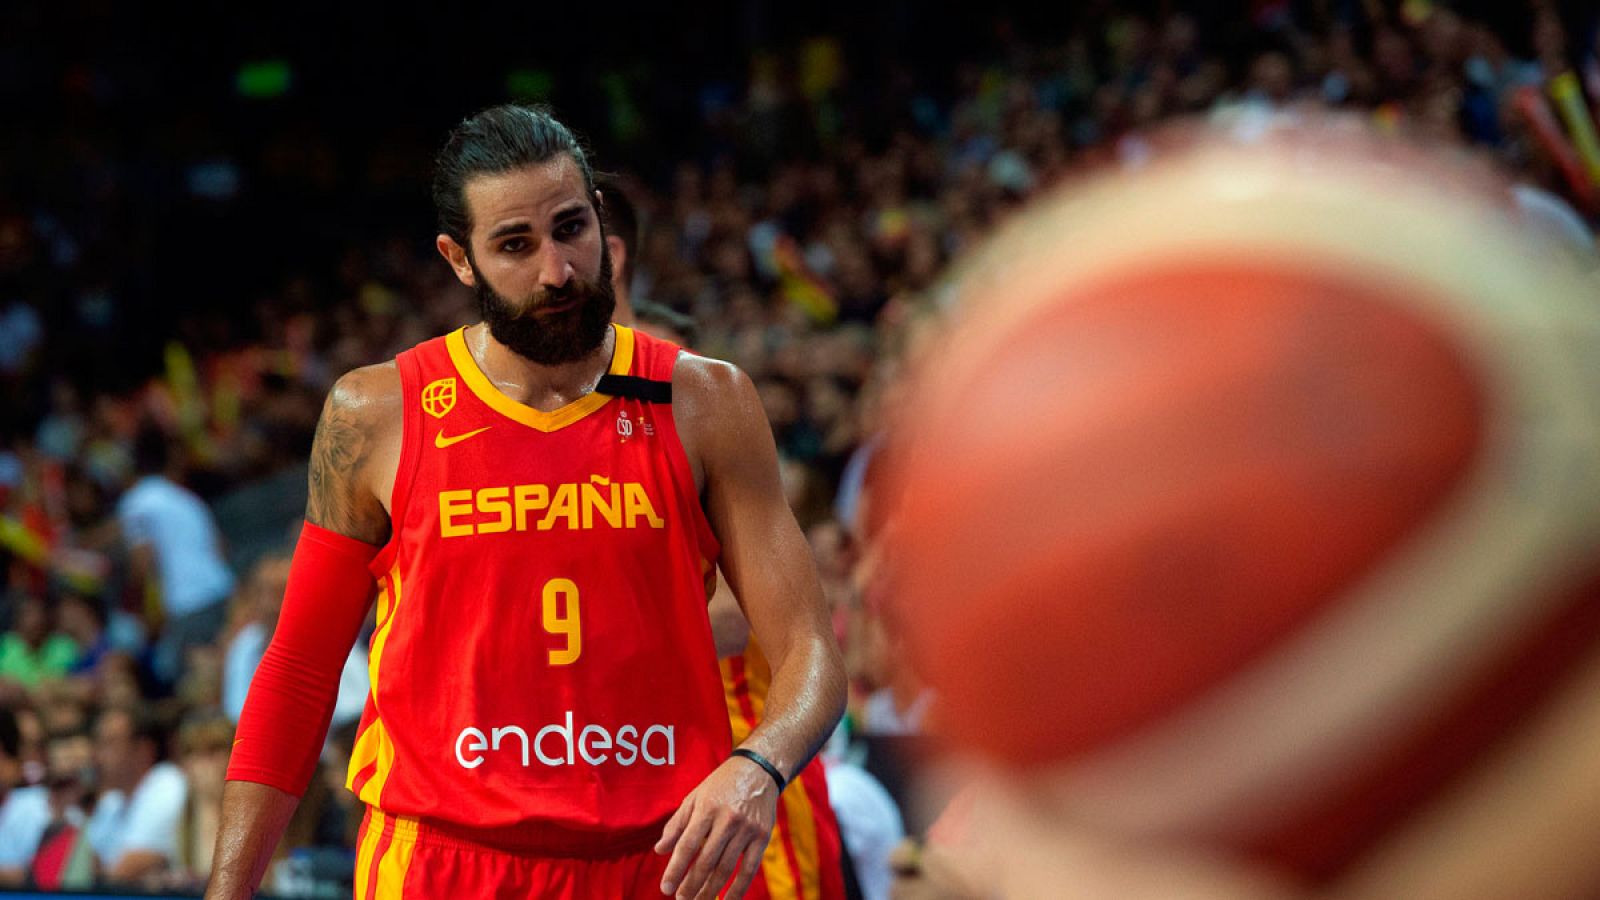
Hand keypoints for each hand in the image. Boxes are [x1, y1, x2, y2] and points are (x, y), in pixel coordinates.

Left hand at [655, 756, 779, 898]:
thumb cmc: (721, 785)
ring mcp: (747, 829)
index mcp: (707, 808)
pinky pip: (749, 869)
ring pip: (726, 868)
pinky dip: (738, 889)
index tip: (665, 888)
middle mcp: (727, 819)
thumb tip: (660, 850)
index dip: (675, 869)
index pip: (687, 845)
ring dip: (710, 890)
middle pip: (706, 861)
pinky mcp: (762, 837)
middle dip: (691, 885)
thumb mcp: (694, 797)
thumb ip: (676, 824)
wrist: (759, 770)